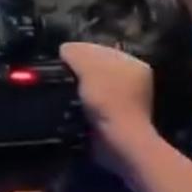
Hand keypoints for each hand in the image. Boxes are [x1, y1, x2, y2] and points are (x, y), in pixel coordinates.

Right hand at [61, 41, 154, 162]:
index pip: (101, 49)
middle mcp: (133, 81)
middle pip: (98, 69)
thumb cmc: (108, 100)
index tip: (59, 60)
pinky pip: (93, 107)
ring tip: (60, 93)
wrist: (118, 141)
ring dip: (79, 91)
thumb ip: (76, 53)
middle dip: (79, 72)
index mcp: (133, 63)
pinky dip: (81, 107)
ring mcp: (126, 103)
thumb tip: (65, 49)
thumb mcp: (89, 67)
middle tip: (58, 77)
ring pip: (94, 89)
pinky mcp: (115, 121)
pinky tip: (69, 108)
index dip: (79, 52)